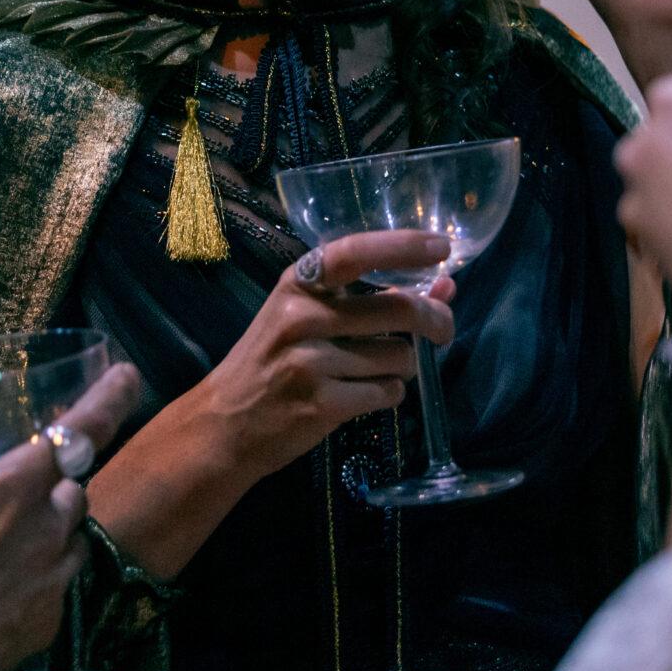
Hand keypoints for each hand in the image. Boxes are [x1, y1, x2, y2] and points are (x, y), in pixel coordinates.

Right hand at [0, 363, 143, 670]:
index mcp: (13, 488)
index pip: (79, 431)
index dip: (108, 400)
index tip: (129, 376)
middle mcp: (47, 527)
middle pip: (76, 492)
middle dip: (58, 490)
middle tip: (24, 498)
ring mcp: (54, 578)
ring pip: (75, 542)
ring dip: (55, 535)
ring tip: (15, 547)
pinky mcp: (50, 621)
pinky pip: (58, 590)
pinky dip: (41, 584)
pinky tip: (7, 595)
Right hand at [185, 230, 456, 487]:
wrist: (226, 424)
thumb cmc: (271, 361)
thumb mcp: (305, 316)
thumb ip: (370, 298)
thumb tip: (446, 287)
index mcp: (296, 284)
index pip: (355, 253)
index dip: (403, 247)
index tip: (441, 246)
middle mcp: (301, 316)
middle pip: (398, 309)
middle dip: (434, 320)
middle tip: (442, 329)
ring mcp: (310, 362)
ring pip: (400, 356)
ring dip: (402, 366)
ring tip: (375, 370)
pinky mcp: (322, 404)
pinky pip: (388, 393)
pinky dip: (388, 395)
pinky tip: (364, 395)